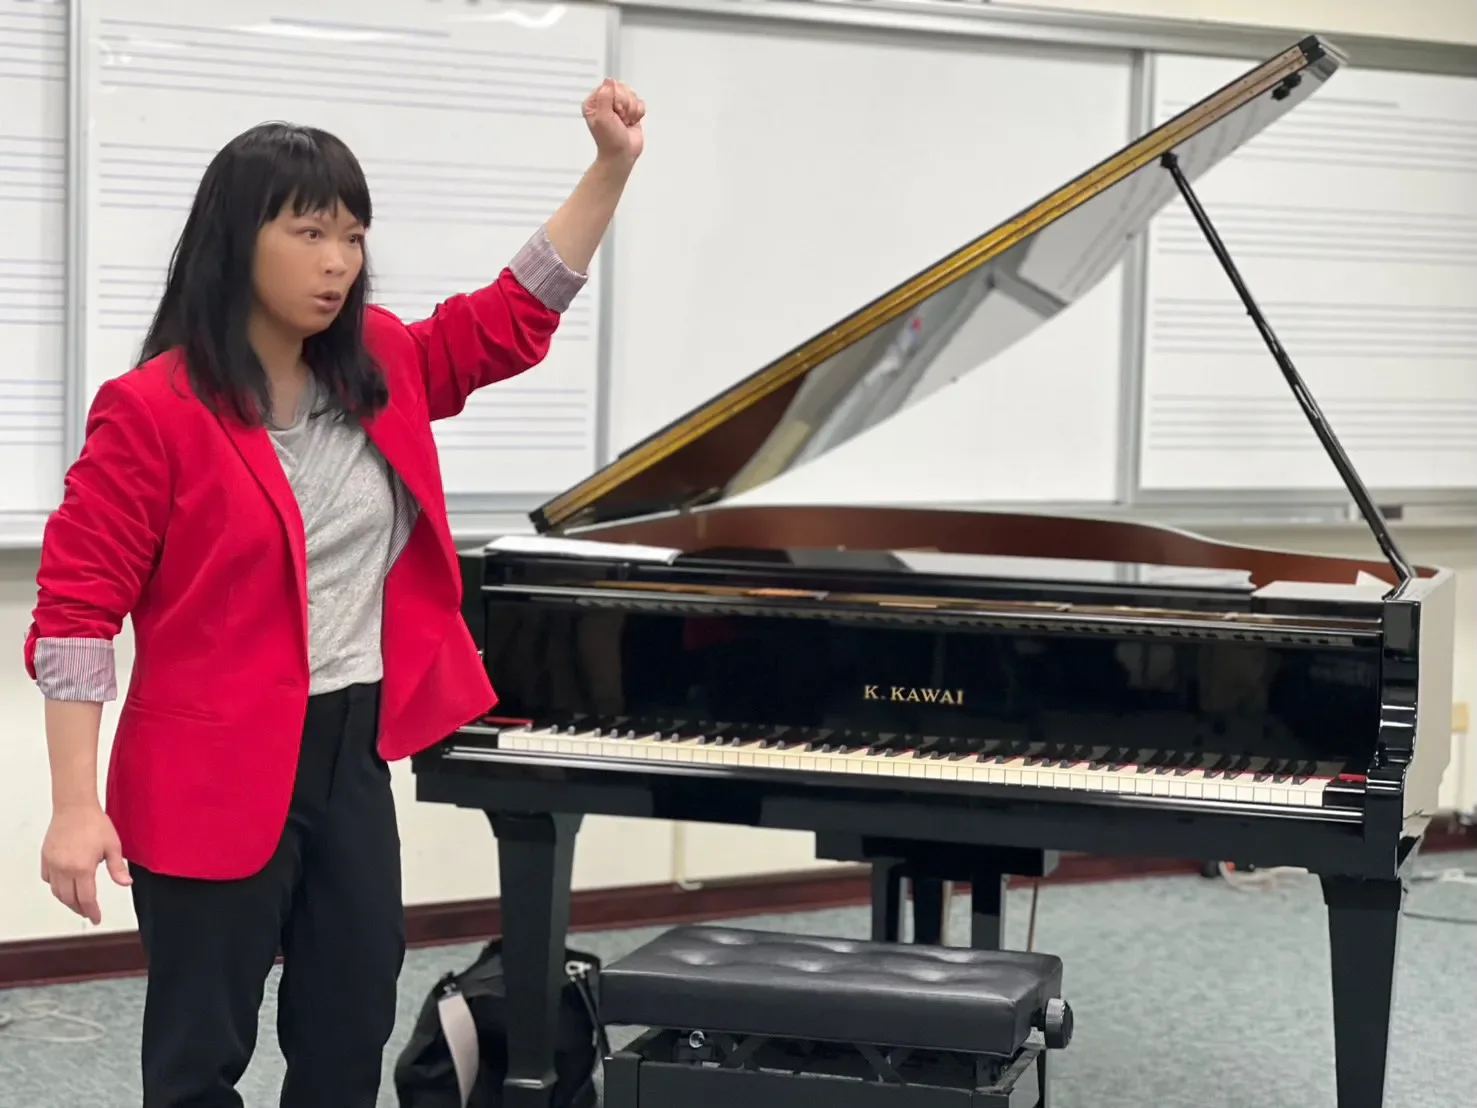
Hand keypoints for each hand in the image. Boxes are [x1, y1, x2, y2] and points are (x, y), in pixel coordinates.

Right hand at [40, 803, 130, 924]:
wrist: (75, 807)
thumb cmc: (95, 823)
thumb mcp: (113, 846)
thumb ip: (117, 868)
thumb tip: (126, 884)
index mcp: (82, 868)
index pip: (86, 898)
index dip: (92, 911)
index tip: (97, 918)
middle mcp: (64, 869)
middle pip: (69, 899)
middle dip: (80, 908)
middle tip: (89, 912)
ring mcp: (52, 863)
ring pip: (57, 891)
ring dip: (67, 900)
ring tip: (78, 903)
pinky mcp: (45, 857)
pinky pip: (48, 879)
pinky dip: (56, 886)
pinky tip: (65, 885)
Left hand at [583, 78, 644, 165]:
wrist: (622, 155)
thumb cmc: (610, 140)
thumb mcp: (602, 118)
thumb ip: (604, 97)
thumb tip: (609, 80)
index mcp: (594, 102)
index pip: (609, 85)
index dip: (616, 98)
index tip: (615, 112)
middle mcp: (606, 102)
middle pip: (622, 88)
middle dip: (625, 104)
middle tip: (620, 118)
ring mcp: (619, 106)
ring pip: (632, 94)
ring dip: (632, 110)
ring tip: (625, 122)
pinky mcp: (631, 111)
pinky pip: (640, 102)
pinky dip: (638, 113)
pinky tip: (631, 122)